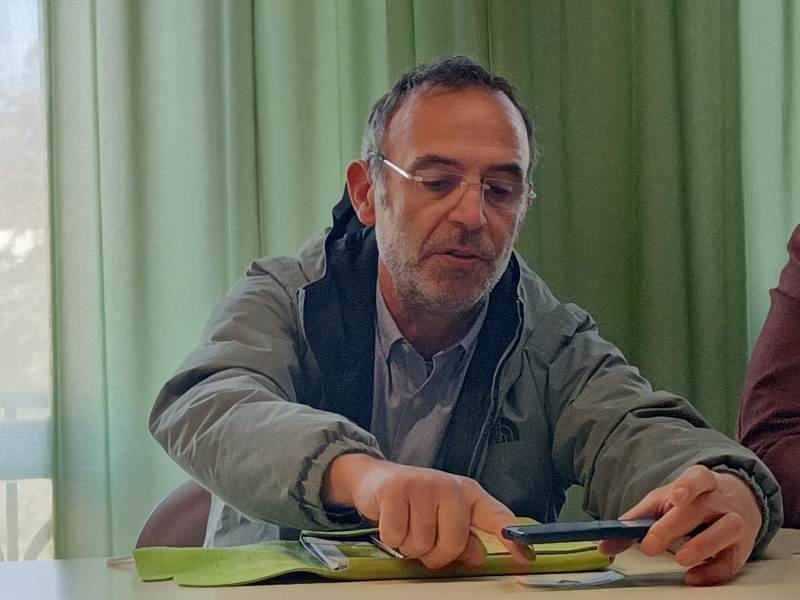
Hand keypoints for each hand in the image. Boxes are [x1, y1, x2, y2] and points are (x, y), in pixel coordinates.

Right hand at [322, 453, 533, 569]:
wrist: (375, 477)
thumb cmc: (416, 501)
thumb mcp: (443, 516)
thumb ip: (464, 537)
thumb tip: (479, 555)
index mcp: (468, 493)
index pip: (496, 516)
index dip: (511, 538)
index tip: (526, 556)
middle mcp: (449, 486)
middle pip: (452, 543)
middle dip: (434, 553)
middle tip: (423, 540)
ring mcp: (422, 485)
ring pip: (421, 544)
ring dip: (409, 545)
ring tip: (406, 525)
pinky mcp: (395, 490)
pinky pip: (396, 537)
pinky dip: (391, 538)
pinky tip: (391, 520)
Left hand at [598, 465, 761, 584]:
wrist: (738, 500)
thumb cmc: (691, 501)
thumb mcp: (664, 501)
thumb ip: (636, 519)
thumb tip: (605, 544)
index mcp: (700, 481)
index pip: (697, 478)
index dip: (687, 486)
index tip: (675, 497)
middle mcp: (720, 500)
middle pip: (701, 509)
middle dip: (674, 527)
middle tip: (650, 545)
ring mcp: (736, 522)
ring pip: (727, 530)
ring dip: (703, 546)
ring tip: (680, 559)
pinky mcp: (742, 548)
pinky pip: (732, 561)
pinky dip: (713, 572)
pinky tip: (693, 577)